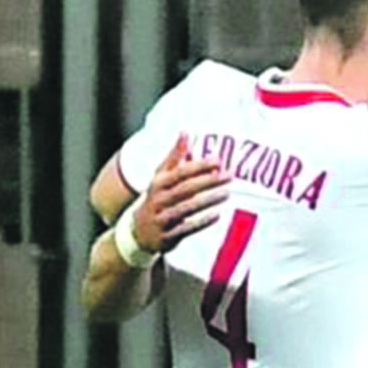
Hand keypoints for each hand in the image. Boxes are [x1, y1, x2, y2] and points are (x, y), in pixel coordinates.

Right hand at [134, 134, 227, 251]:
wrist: (139, 232)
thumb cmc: (157, 198)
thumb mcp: (161, 177)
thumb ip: (175, 156)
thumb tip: (186, 132)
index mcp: (158, 183)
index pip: (180, 172)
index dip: (199, 166)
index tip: (219, 160)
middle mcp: (158, 199)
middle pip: (185, 188)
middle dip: (208, 181)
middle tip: (229, 175)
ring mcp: (162, 218)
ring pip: (187, 207)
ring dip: (208, 200)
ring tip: (227, 193)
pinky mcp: (168, 235)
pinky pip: (186, 228)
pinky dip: (201, 222)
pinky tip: (217, 215)